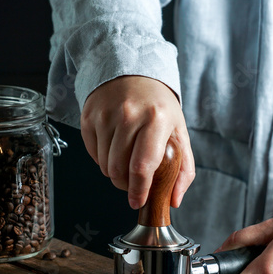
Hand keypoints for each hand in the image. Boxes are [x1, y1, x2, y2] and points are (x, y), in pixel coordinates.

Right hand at [81, 76, 194, 208]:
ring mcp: (105, 115)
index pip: (142, 166)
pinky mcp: (89, 116)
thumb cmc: (157, 105)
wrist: (132, 71)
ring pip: (104, 165)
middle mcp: (129, 115)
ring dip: (114, 173)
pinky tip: (113, 148)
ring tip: (125, 161)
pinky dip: (103, 159)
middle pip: (119, 170)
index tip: (137, 202)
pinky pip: (92, 153)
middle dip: (125, 185)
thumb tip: (175, 199)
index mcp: (156, 119)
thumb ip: (184, 168)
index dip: (138, 191)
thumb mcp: (179, 131)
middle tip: (133, 183)